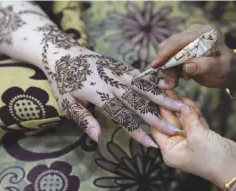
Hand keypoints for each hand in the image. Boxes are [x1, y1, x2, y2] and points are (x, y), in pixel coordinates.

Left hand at [0, 1, 184, 147]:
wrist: (62, 52)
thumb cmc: (63, 80)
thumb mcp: (66, 102)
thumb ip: (83, 118)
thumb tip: (97, 137)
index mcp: (98, 94)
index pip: (122, 116)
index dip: (136, 131)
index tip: (152, 144)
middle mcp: (112, 83)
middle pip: (138, 102)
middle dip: (157, 117)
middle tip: (175, 128)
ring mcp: (117, 72)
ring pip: (143, 87)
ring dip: (161, 98)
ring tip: (179, 106)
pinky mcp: (119, 65)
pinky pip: (138, 73)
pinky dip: (152, 80)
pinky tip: (165, 85)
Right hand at [151, 24, 235, 87]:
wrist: (224, 71)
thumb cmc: (224, 69)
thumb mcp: (218, 68)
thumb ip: (204, 66)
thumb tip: (187, 67)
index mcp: (204, 33)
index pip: (179, 40)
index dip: (166, 52)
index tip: (155, 65)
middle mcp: (193, 32)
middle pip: (169, 45)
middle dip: (165, 64)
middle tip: (170, 81)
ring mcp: (186, 40)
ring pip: (166, 53)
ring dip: (167, 69)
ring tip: (174, 82)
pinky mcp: (181, 48)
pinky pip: (168, 58)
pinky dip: (169, 69)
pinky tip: (176, 78)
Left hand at [151, 94, 235, 187]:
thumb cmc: (214, 160)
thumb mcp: (197, 137)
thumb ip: (188, 119)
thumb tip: (181, 104)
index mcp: (170, 150)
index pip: (158, 129)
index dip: (157, 114)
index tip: (156, 100)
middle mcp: (177, 146)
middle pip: (170, 123)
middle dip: (170, 107)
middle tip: (165, 92)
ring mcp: (189, 141)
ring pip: (183, 120)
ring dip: (181, 108)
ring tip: (175, 93)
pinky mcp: (201, 137)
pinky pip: (194, 122)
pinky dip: (192, 112)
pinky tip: (188, 101)